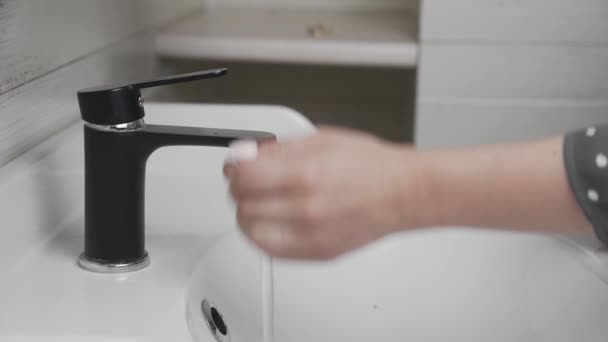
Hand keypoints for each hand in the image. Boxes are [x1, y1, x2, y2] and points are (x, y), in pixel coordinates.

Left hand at [224, 127, 424, 259]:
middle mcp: (305, 208)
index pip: (242, 177)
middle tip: (250, 181)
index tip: (237, 166)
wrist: (402, 193)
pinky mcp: (316, 253)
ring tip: (260, 201)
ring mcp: (310, 235)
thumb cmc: (370, 165)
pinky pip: (269, 250)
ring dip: (248, 213)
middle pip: (242, 204)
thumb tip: (245, 156)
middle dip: (240, 189)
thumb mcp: (320, 139)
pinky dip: (261, 235)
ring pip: (250, 230)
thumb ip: (277, 150)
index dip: (234, 169)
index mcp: (304, 174)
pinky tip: (270, 221)